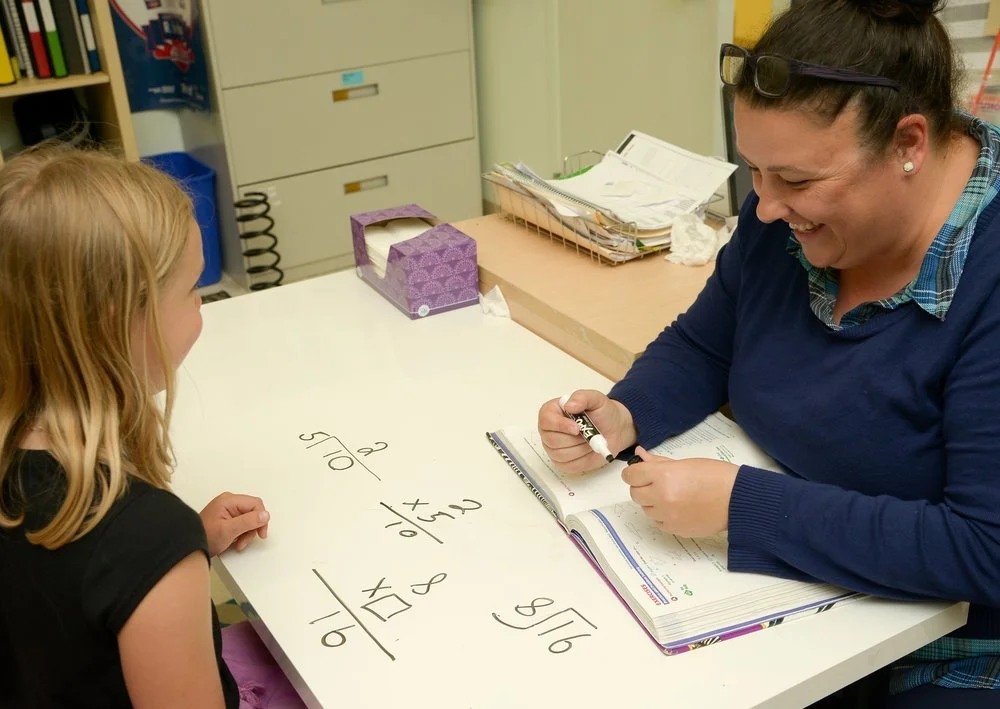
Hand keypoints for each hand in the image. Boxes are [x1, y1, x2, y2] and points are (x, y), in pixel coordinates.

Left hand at [199, 492, 269, 556]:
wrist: (190, 547)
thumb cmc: (205, 537)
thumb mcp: (228, 530)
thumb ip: (248, 521)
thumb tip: (265, 515)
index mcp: (229, 500)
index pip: (255, 504)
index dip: (261, 519)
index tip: (261, 534)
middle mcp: (229, 501)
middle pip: (253, 511)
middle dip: (252, 528)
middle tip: (245, 541)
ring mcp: (228, 509)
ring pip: (249, 519)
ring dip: (247, 533)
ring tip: (238, 544)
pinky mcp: (228, 517)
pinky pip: (242, 523)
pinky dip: (241, 533)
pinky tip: (235, 541)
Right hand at [537, 389, 636, 473]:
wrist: (614, 429)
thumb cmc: (602, 412)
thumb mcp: (595, 399)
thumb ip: (582, 398)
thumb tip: (568, 406)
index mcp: (551, 412)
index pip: (546, 420)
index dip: (560, 425)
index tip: (577, 428)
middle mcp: (548, 431)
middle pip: (552, 441)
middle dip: (575, 439)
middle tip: (590, 432)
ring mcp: (553, 448)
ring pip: (561, 455)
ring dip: (580, 449)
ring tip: (590, 439)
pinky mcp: (562, 463)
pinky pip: (568, 466)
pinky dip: (582, 459)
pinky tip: (588, 450)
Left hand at [621, 447, 738, 536]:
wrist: (737, 499)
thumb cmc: (716, 476)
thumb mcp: (685, 463)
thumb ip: (659, 462)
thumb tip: (640, 454)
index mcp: (663, 476)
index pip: (631, 476)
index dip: (633, 473)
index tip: (638, 472)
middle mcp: (662, 497)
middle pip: (635, 494)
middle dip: (642, 487)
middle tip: (656, 483)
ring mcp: (668, 516)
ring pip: (646, 509)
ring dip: (652, 502)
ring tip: (672, 495)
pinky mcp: (675, 529)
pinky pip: (658, 522)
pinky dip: (663, 515)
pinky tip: (678, 508)